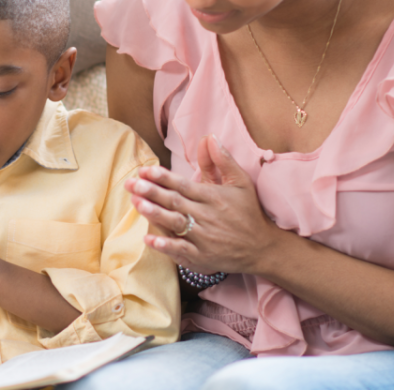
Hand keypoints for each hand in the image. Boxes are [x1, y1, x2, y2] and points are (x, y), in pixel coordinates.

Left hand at [127, 134, 283, 274]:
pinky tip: (148, 239)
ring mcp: (204, 238)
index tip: (145, 170)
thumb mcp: (241, 183)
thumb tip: (210, 137)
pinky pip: (181, 251)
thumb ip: (222, 160)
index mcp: (214, 197)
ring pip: (176, 224)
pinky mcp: (202, 256)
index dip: (164, 177)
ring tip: (136, 203)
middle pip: (175, 202)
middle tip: (131, 184)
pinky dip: (165, 246)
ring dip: (154, 214)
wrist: (262, 249)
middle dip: (152, 192)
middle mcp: (207, 216)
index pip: (184, 185)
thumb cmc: (248, 212)